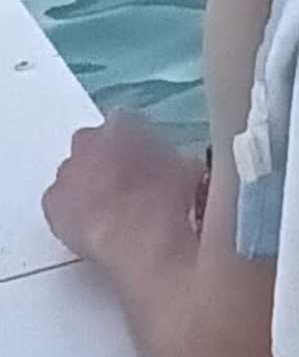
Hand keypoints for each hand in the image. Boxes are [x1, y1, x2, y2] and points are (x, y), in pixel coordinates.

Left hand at [43, 112, 202, 268]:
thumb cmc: (166, 198)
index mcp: (123, 123)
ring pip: (74, 172)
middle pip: (91, 143)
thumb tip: (177, 166)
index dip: (135, 142)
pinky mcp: (51, 203)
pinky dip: (71, 208)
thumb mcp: (187, 166)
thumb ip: (173, 156)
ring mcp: (66, 172)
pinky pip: (59, 201)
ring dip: (87, 183)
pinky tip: (92, 222)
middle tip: (125, 180)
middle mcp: (89, 141)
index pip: (124, 122)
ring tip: (110, 206)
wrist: (137, 234)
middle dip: (104, 158)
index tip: (145, 158)